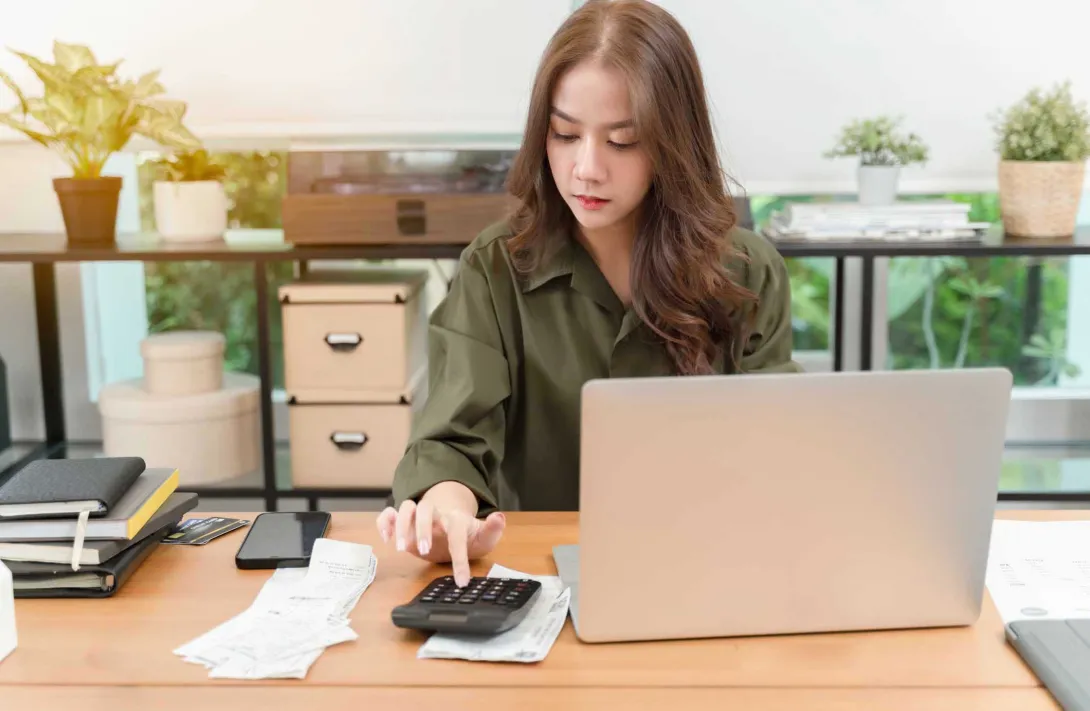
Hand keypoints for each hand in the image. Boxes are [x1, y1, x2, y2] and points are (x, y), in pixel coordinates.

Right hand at [377, 497, 505, 586]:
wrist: (452, 527)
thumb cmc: (468, 534)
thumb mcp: (484, 536)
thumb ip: (493, 528)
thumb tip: (500, 517)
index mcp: (456, 519)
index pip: (457, 534)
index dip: (460, 558)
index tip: (461, 580)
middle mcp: (435, 515)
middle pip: (425, 509)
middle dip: (422, 528)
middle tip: (424, 550)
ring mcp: (418, 517)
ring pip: (406, 507)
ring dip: (401, 525)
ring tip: (402, 549)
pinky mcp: (404, 523)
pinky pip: (388, 513)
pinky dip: (384, 522)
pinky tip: (385, 538)